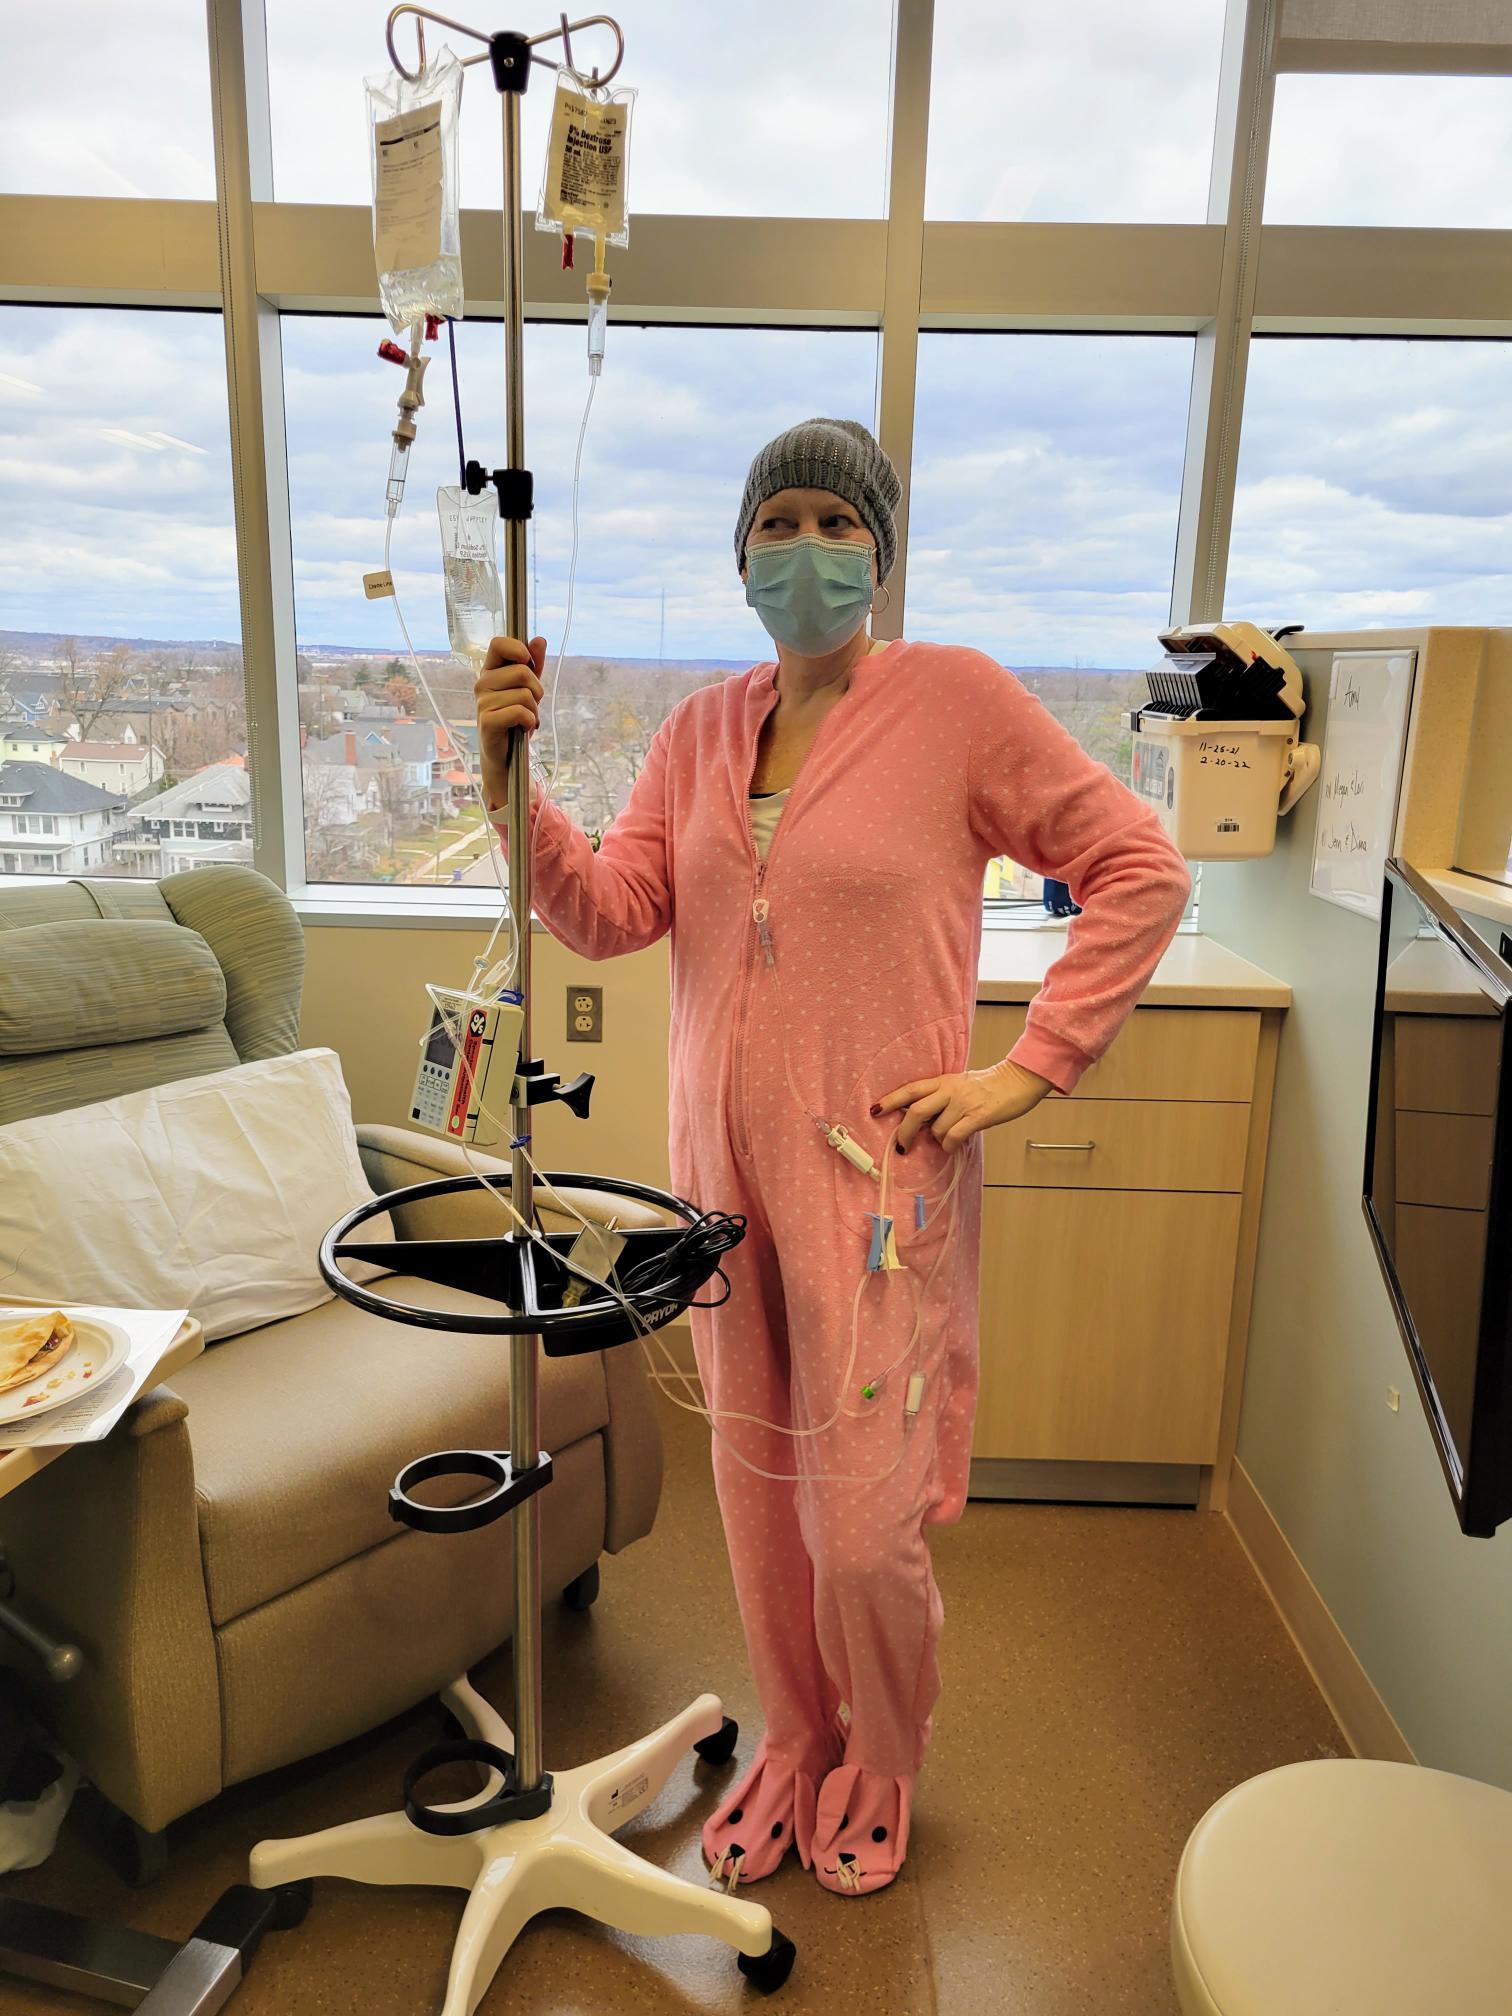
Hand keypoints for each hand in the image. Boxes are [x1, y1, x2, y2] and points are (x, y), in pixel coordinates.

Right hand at [476, 635, 545, 811]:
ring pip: (525, 695)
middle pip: (522, 672)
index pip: (498, 644)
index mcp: (490, 671)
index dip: (517, 649)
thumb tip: (539, 639)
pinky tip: (523, 728)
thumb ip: (533, 664)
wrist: (507, 754)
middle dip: (536, 690)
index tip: (527, 662)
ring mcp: (482, 702)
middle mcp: (482, 683)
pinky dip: (529, 721)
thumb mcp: (528, 688)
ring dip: (534, 710)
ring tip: (525, 719)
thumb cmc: (515, 718)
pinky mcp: (488, 722)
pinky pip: (520, 712)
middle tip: (531, 705)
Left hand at [876, 1059, 1052, 1154]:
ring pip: (937, 1129)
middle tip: (902, 1145)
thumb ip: (941, 1098)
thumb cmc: (989, 1085)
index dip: (890, 1100)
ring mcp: (963, 1103)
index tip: (874, 1110)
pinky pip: (954, 1136)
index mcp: (943, 1081)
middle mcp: (949, 1090)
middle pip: (916, 1111)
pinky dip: (949, 1145)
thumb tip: (923, 1121)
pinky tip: (952, 1146)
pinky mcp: (978, 1116)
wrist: (1017, 1081)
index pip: (910, 1089)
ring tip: (946, 1140)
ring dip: (937, 1140)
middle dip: (905, 1131)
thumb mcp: (960, 1085)